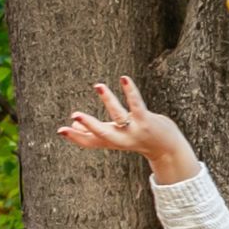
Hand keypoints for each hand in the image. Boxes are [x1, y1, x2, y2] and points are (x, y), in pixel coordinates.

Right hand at [57, 77, 194, 179]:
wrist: (168, 149)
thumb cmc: (139, 138)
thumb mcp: (117, 136)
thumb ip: (98, 130)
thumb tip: (73, 125)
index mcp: (112, 141)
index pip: (91, 142)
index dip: (75, 138)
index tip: (60, 131)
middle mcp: (122, 138)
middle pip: (103, 133)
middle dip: (88, 125)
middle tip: (73, 116)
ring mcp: (135, 130)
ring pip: (118, 115)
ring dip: (108, 100)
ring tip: (98, 86)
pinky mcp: (146, 120)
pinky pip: (137, 104)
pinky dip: (130, 91)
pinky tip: (124, 79)